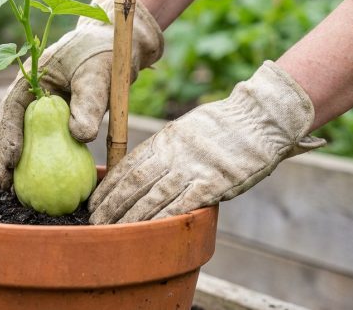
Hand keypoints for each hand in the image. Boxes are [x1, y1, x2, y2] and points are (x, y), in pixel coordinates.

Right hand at [0, 0, 163, 188]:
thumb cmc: (106, 52)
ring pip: (22, 139)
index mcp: (32, 79)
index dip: (6, 138)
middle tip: (5, 187)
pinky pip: (44, 144)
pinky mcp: (56, 120)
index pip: (10, 110)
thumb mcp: (98, 75)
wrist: (117, 45)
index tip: (10, 162)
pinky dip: (41, 164)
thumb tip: (82, 136)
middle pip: (8, 128)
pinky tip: (45, 187)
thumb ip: (90, 102)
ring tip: (17, 194)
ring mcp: (41, 109)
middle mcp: (31, 96)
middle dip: (2, 157)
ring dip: (17, 165)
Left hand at [88, 61, 325, 223]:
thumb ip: (164, 149)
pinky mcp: (212, 184)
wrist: (258, 120)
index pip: (127, 166)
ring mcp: (191, 169)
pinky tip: (149, 233)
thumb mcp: (184, 129)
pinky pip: (182, 205)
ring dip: (131, 218)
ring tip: (114, 232)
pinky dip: (163, 220)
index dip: (108, 187)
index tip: (94, 202)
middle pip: (133, 184)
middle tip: (95, 223)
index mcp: (164, 140)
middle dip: (112, 206)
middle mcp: (172, 154)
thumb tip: (142, 169)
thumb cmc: (222, 125)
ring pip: (152, 197)